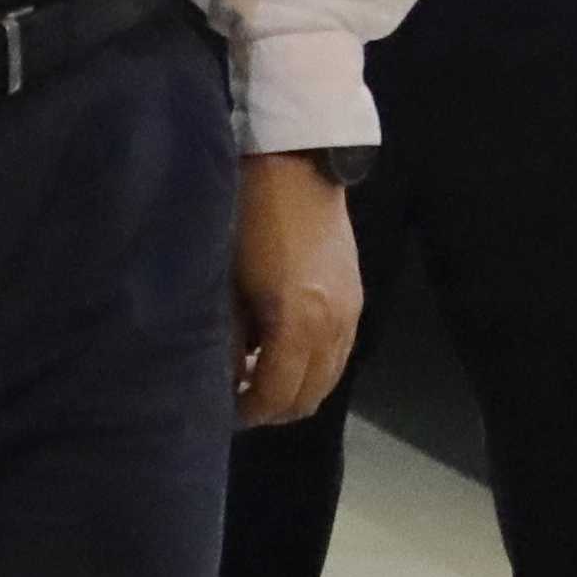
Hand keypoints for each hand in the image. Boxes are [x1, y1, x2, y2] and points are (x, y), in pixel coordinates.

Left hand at [231, 156, 363, 429]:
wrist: (294, 164)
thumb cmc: (245, 216)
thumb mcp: (226, 282)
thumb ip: (225, 339)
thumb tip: (220, 381)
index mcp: (298, 323)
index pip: (276, 396)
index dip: (248, 413)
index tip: (221, 411)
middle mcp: (334, 326)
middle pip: (308, 398)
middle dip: (272, 409)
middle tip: (238, 400)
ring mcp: (351, 312)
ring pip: (328, 380)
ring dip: (295, 388)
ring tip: (257, 376)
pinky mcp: (356, 297)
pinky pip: (339, 354)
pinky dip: (313, 366)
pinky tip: (280, 348)